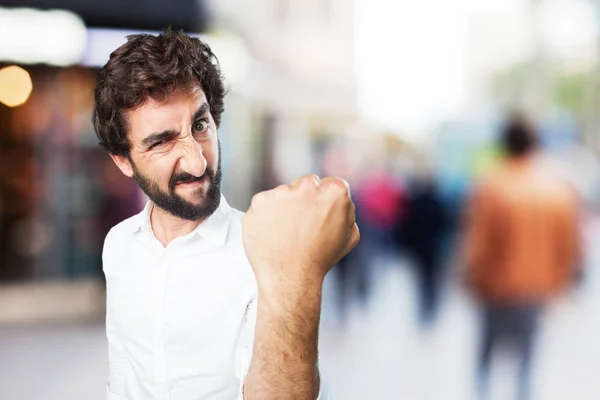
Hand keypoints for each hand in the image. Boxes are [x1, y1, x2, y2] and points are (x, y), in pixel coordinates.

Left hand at [242, 174, 359, 292]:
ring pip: (283, 194)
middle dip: (304, 199)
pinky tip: (271, 233)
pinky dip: (265, 216)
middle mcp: (307, 187)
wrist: (290, 278)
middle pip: (305, 184)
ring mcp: (281, 193)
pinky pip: (263, 204)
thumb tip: (340, 202)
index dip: (325, 201)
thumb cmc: (320, 260)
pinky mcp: (259, 202)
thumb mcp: (349, 237)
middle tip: (301, 225)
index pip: (329, 184)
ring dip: (283, 208)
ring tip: (285, 234)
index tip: (319, 215)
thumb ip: (347, 212)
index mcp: (334, 191)